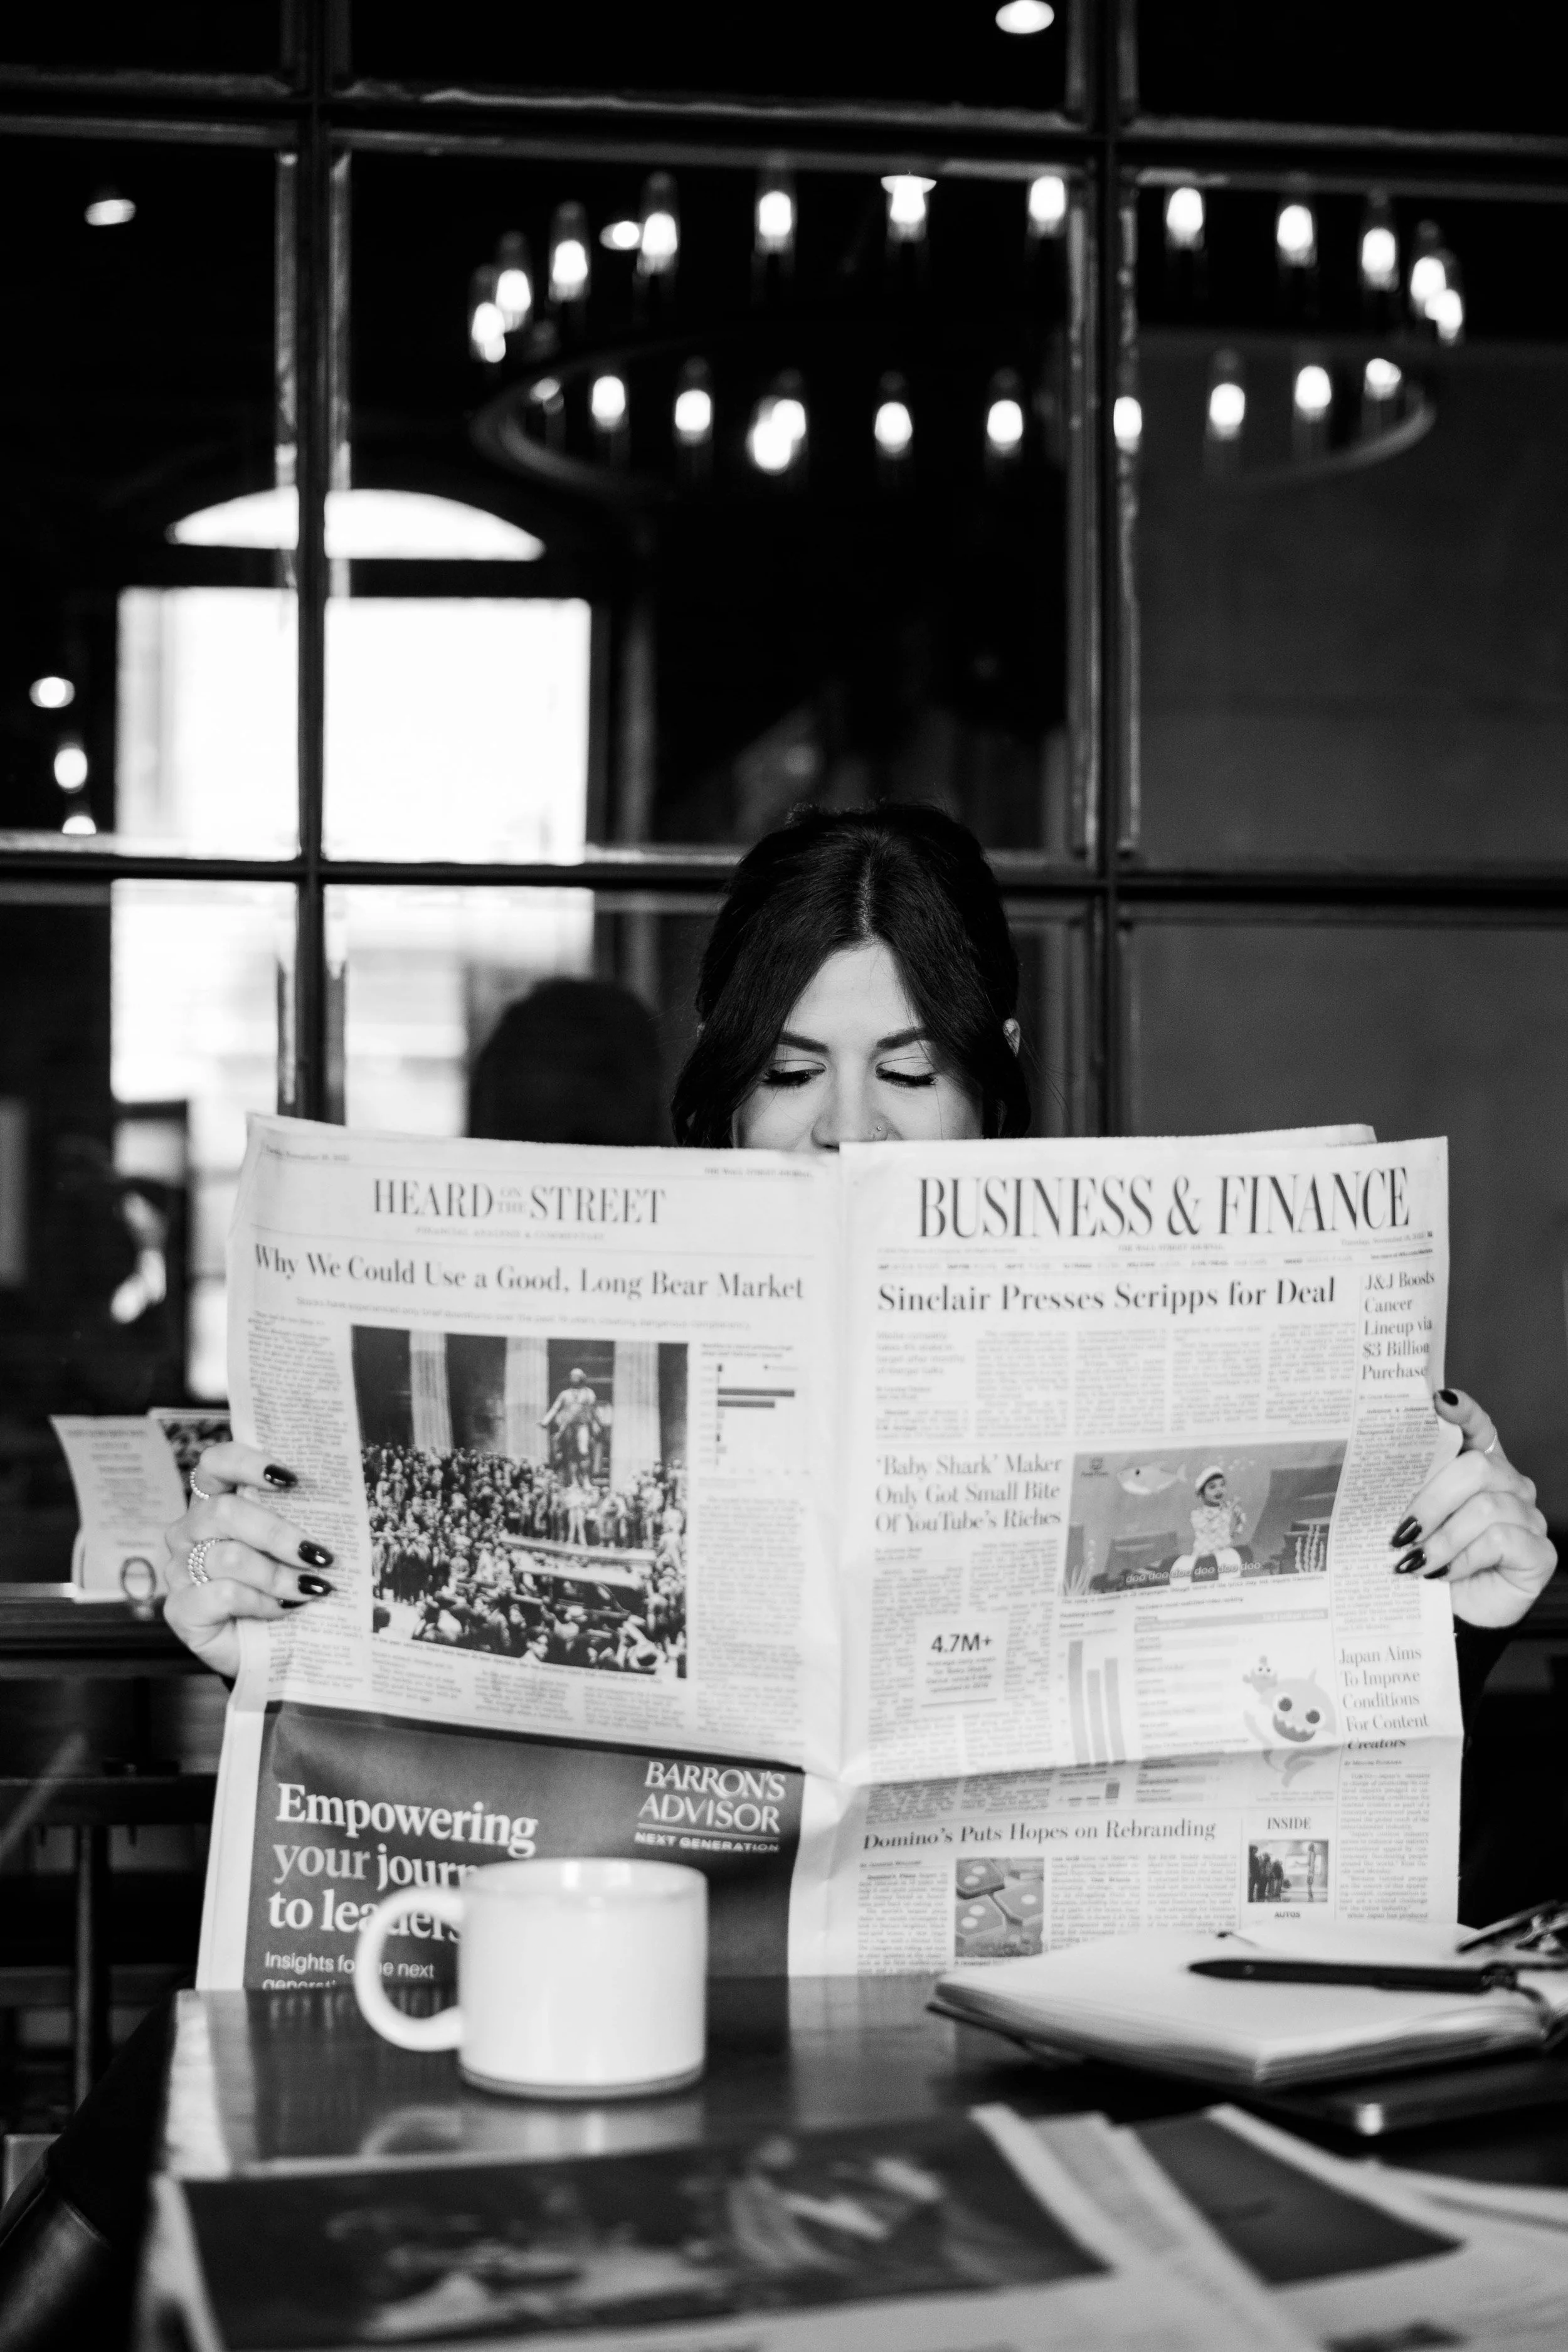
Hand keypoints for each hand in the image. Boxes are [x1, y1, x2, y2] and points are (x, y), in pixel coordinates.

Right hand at [162, 1443, 335, 1679]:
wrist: (275, 1650)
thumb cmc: (287, 1587)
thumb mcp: (297, 1548)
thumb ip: (305, 1519)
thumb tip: (347, 1500)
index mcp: (216, 1501)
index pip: (216, 1463)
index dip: (249, 1463)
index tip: (293, 1479)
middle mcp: (191, 1530)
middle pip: (224, 1512)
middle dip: (279, 1533)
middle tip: (319, 1553)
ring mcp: (180, 1569)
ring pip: (228, 1557)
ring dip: (279, 1574)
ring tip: (313, 1588)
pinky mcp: (180, 1609)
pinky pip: (221, 1595)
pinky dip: (261, 1602)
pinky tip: (284, 1609)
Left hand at [1392, 1389, 1556, 1628]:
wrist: (1452, 1617)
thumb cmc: (1430, 1563)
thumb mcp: (1414, 1524)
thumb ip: (1408, 1494)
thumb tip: (1374, 1476)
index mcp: (1479, 1467)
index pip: (1479, 1426)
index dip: (1464, 1411)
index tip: (1437, 1400)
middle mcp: (1510, 1485)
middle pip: (1477, 1468)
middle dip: (1430, 1500)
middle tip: (1399, 1532)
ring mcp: (1529, 1517)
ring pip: (1485, 1507)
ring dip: (1441, 1538)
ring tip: (1411, 1562)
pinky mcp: (1538, 1551)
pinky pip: (1500, 1540)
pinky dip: (1462, 1558)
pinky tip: (1441, 1574)